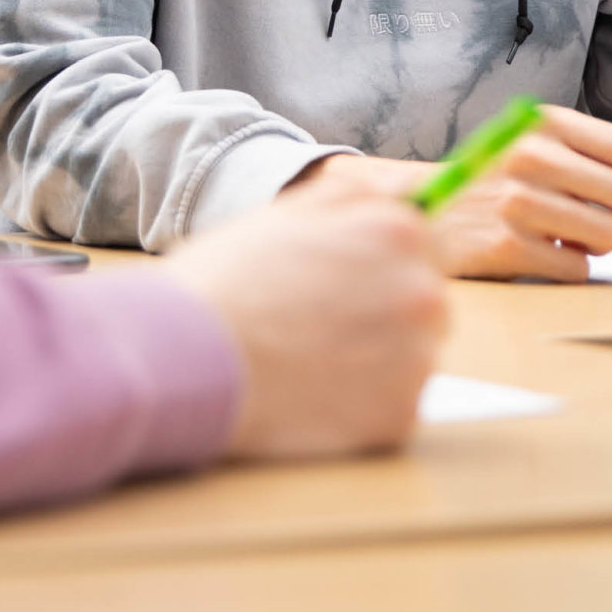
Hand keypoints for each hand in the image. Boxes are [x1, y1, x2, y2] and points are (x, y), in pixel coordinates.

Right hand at [161, 180, 446, 459]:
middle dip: (384, 312)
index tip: (341, 283)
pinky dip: (362, 407)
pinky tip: (312, 394)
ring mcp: (416, 359)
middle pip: (425, 302)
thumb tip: (407, 195)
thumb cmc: (229, 278)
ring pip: (413, 357)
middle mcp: (423, 293)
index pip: (424, 246)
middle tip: (318, 323)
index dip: (377, 265)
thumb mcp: (289, 211)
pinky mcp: (398, 417)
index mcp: (399, 232)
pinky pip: (394, 407)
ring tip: (311, 359)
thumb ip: (355, 199)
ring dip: (377, 361)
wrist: (186, 353)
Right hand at [292, 106, 611, 280]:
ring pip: (608, 236)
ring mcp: (517, 200)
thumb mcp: (545, 150)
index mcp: (545, 123)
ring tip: (572, 237)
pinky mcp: (506, 245)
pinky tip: (544, 252)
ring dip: (603, 246)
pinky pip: (578, 268)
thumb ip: (608, 152)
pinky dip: (572, 266)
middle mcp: (531, 154)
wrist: (420, 210)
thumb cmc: (492, 180)